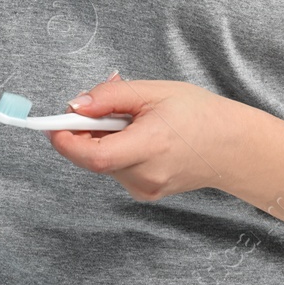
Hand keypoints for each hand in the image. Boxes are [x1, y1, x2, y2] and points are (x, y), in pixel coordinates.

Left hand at [46, 74, 238, 201]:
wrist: (232, 146)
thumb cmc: (198, 114)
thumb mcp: (153, 91)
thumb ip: (110, 97)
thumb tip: (75, 105)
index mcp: (149, 147)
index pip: (94, 156)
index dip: (66, 141)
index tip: (51, 125)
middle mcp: (145, 176)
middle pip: (94, 158)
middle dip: (85, 131)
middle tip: (98, 106)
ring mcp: (146, 189)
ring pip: (103, 162)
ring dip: (102, 139)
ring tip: (130, 119)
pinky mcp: (146, 192)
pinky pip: (116, 168)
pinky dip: (116, 149)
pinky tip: (138, 136)